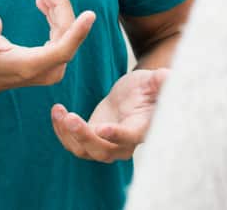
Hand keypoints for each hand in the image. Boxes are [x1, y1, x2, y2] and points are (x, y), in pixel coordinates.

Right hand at [0, 0, 94, 97]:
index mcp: (32, 66)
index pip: (63, 49)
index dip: (78, 31)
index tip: (91, 14)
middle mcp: (48, 70)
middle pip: (65, 34)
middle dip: (60, 6)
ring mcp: (52, 67)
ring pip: (64, 33)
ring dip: (56, 9)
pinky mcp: (52, 61)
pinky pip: (61, 35)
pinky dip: (54, 17)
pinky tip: (44, 2)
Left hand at [51, 68, 168, 162]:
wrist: (137, 95)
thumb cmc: (150, 87)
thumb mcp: (157, 80)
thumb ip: (163, 81)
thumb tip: (169, 76)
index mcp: (142, 128)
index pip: (130, 137)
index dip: (117, 135)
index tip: (103, 128)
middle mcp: (125, 144)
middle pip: (104, 150)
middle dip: (85, 137)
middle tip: (71, 118)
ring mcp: (108, 144)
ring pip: (85, 150)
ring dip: (69, 135)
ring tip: (58, 111)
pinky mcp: (93, 139)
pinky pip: (75, 143)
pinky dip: (63, 131)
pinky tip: (57, 111)